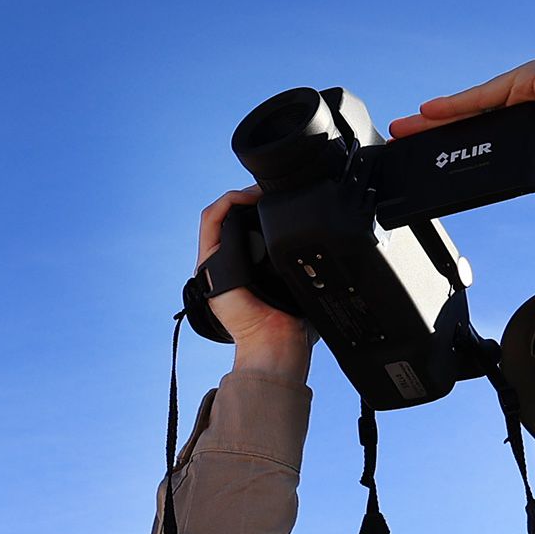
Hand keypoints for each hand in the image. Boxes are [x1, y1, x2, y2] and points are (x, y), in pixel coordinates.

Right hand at [198, 188, 312, 380]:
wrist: (275, 341)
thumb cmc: (292, 322)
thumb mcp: (303, 283)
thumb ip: (305, 263)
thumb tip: (327, 246)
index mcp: (248, 269)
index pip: (247, 228)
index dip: (261, 209)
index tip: (283, 199)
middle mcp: (228, 264)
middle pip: (233, 218)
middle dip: (252, 200)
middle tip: (275, 192)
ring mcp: (215, 262)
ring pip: (220, 215)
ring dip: (240, 196)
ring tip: (261, 192)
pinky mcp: (207, 262)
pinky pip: (210, 220)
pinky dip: (226, 202)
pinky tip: (246, 198)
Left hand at [387, 61, 534, 200]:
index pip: (495, 138)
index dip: (463, 148)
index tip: (436, 163)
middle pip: (478, 120)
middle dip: (440, 132)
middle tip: (404, 142)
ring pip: (478, 105)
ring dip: (439, 119)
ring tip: (404, 131)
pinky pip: (490, 93)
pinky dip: (459, 103)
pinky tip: (430, 113)